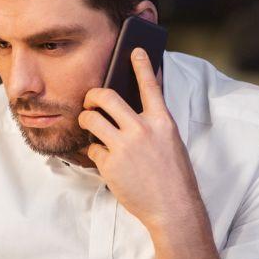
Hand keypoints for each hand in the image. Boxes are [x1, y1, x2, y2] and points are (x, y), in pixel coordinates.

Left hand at [77, 48, 203, 232]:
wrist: (173, 208)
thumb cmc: (173, 177)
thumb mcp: (171, 143)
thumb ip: (154, 123)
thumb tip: (136, 108)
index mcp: (162, 122)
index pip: (150, 85)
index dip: (141, 65)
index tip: (133, 50)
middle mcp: (142, 129)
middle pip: (106, 97)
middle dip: (92, 96)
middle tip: (90, 101)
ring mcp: (124, 146)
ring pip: (91, 120)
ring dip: (85, 120)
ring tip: (88, 124)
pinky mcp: (109, 164)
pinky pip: (92, 149)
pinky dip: (94, 153)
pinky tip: (103, 159)